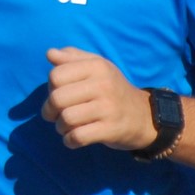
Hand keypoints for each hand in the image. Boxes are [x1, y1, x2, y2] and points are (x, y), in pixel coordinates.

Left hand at [41, 47, 156, 151]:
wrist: (144, 115)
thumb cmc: (112, 89)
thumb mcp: (96, 67)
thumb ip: (71, 58)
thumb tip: (50, 54)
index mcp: (97, 66)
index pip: (56, 76)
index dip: (50, 88)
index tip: (58, 95)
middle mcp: (103, 84)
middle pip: (57, 99)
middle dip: (50, 111)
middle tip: (56, 115)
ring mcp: (108, 108)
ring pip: (66, 119)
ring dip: (60, 127)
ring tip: (67, 126)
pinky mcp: (110, 130)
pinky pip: (77, 137)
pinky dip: (69, 140)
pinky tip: (73, 138)